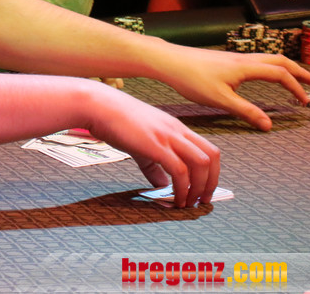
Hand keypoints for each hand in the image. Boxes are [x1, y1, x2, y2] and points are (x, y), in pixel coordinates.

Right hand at [82, 83, 219, 207]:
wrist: (98, 106)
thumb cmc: (115, 120)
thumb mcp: (140, 142)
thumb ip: (153, 164)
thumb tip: (162, 184)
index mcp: (176, 127)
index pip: (208, 149)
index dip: (211, 172)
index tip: (203, 189)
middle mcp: (177, 131)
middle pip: (212, 157)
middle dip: (212, 182)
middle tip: (202, 200)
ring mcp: (168, 137)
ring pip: (201, 164)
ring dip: (199, 187)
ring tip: (189, 203)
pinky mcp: (156, 146)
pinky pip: (179, 171)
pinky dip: (182, 188)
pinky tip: (175, 198)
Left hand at [152, 42, 309, 131]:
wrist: (170, 61)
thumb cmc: (191, 79)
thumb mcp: (220, 100)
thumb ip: (246, 112)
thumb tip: (269, 125)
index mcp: (246, 67)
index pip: (280, 74)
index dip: (296, 87)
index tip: (305, 102)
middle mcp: (243, 59)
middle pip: (279, 60)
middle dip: (298, 71)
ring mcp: (234, 57)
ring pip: (267, 58)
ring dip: (285, 67)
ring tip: (294, 76)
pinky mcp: (225, 59)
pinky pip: (256, 59)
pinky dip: (269, 65)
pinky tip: (263, 73)